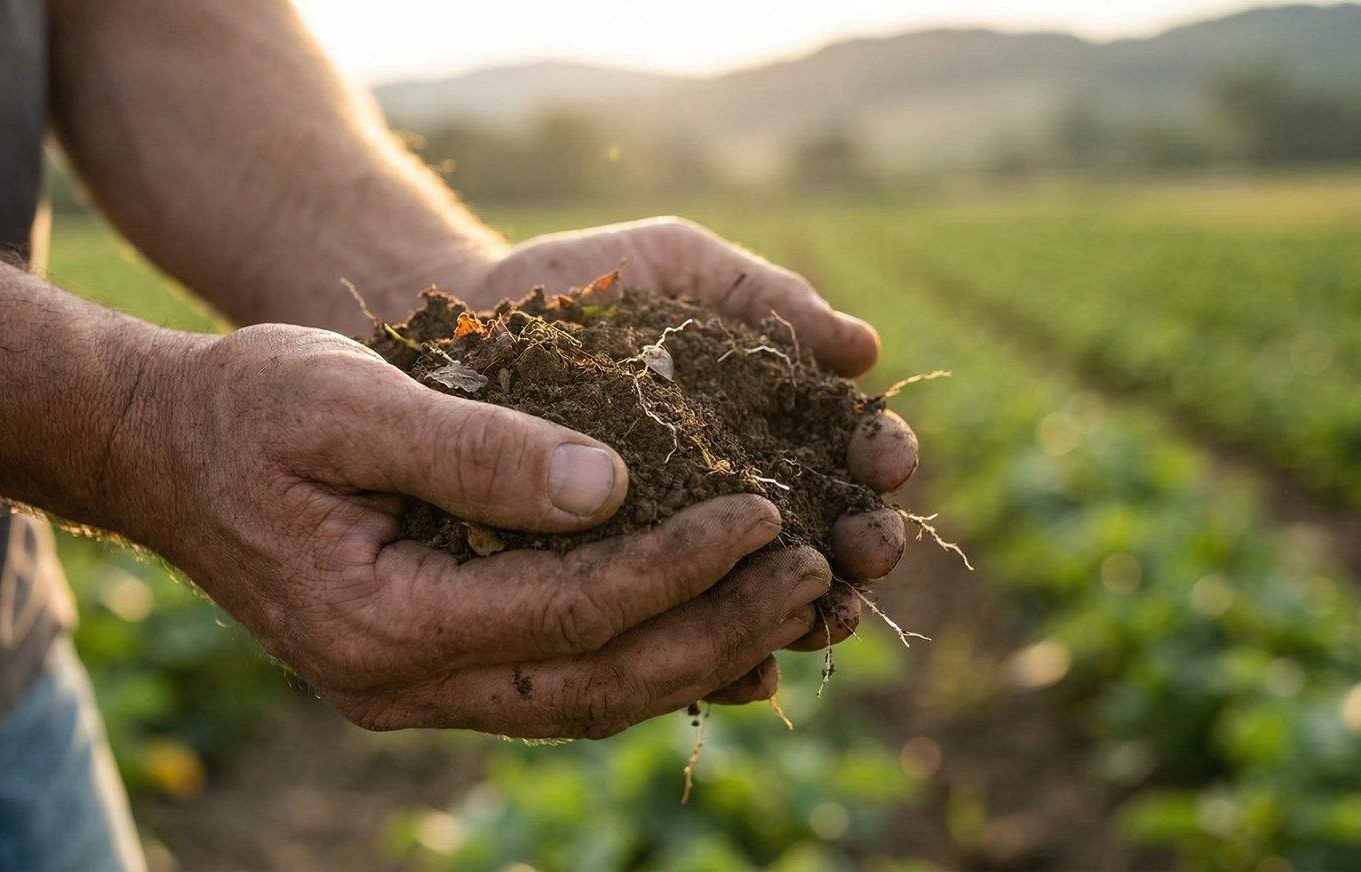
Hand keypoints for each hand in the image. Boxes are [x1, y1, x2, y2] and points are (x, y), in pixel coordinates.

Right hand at [112, 325, 831, 737]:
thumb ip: (475, 451)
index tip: (766, 513)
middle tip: (813, 574)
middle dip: (715, 631)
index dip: (678, 567)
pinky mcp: (426, 670)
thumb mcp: (348, 401)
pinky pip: (555, 685)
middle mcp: (398, 684)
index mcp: (380, 621)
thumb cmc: (247, 406)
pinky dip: (640, 658)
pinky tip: (710, 622)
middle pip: (595, 683)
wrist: (161, 452)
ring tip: (789, 600)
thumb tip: (615, 488)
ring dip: (694, 655)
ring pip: (584, 702)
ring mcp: (410, 691)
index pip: (569, 611)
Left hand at [455, 217, 921, 668]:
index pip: (850, 446)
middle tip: (868, 551)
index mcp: (773, 415)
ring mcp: (686, 542)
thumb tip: (865, 349)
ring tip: (823, 618)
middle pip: (827, 531)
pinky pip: (679, 634)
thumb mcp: (681, 267)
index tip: (887, 459)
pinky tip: (746, 671)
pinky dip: (720, 660)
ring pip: (765, 594)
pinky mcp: (624, 583)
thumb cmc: (588, 282)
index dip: (879, 455)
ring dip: (807, 612)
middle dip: (861, 545)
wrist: (473, 316)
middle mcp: (742, 487)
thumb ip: (768, 297)